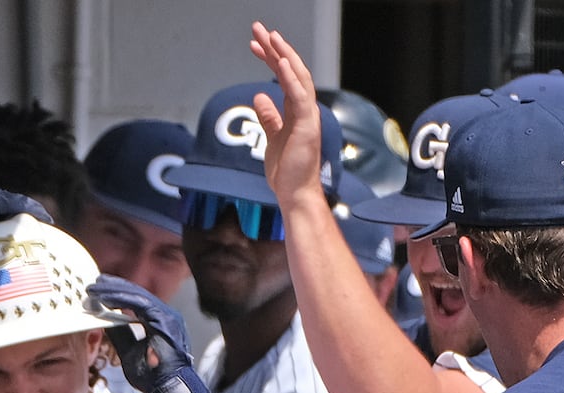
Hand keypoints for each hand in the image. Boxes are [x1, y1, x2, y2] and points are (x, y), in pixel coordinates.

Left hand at [86, 275, 220, 392]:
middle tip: (94, 283)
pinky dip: (122, 299)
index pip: (137, 302)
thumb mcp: (129, 350)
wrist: (167, 388)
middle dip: (114, 287)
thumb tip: (105, 320)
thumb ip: (120, 334)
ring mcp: (166, 317)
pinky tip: (107, 297)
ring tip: (96, 287)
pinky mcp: (163, 321)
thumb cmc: (151, 374)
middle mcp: (165, 315)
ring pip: (137, 296)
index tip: (100, 290)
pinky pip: (140, 305)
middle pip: (137, 295)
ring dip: (115, 291)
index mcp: (158, 321)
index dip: (118, 294)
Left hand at [247, 22, 330, 208]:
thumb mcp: (272, 137)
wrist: (295, 194)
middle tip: (258, 29)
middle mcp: (305, 109)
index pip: (284, 76)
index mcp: (296, 110)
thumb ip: (269, 117)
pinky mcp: (307, 126)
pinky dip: (292, 78)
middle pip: (291, 70)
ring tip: (270, 36)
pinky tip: (282, 62)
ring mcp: (308, 116)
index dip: (271, 58)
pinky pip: (300, 96)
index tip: (255, 45)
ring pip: (298, 77)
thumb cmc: (286, 171)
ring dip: (284, 55)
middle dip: (275, 48)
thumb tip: (260, 96)